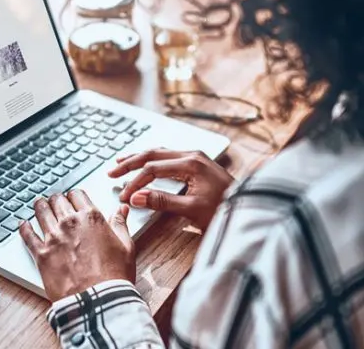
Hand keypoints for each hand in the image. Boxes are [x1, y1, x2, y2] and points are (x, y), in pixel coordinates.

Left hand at [19, 189, 134, 301]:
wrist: (97, 300)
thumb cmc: (114, 276)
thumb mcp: (126, 247)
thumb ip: (120, 225)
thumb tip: (121, 211)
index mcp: (92, 218)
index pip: (77, 195)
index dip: (75, 196)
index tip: (73, 198)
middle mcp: (70, 223)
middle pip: (57, 200)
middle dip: (57, 200)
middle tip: (56, 202)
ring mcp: (53, 237)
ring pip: (40, 211)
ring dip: (40, 207)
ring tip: (39, 206)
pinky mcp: (41, 254)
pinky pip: (27, 235)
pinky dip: (24, 228)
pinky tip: (23, 225)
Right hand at [108, 149, 233, 228]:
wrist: (252, 209)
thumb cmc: (225, 210)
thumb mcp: (192, 210)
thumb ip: (162, 201)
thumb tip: (136, 197)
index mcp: (191, 164)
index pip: (153, 168)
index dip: (135, 182)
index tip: (123, 196)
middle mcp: (193, 155)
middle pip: (154, 154)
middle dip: (131, 163)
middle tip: (112, 172)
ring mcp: (196, 158)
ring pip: (161, 153)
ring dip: (140, 158)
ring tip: (122, 162)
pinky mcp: (198, 164)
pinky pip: (169, 157)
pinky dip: (153, 160)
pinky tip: (146, 163)